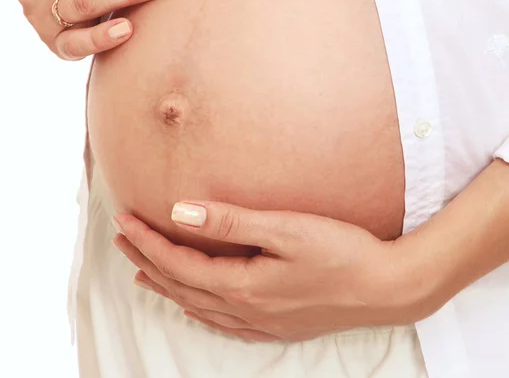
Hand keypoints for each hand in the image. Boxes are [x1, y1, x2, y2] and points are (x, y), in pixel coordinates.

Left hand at [112, 202, 429, 342]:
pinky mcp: (277, 325)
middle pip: (181, 286)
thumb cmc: (341, 252)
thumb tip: (180, 213)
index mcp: (243, 285)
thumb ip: (230, 222)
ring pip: (198, 305)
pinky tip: (196, 303)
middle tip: (122, 239)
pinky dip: (197, 307)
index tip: (124, 220)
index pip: (179, 263)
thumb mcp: (285, 228)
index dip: (148, 241)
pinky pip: (221, 321)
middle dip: (148, 260)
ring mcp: (261, 322)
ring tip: (145, 272)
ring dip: (168, 285)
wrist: (386, 288)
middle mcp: (245, 310)